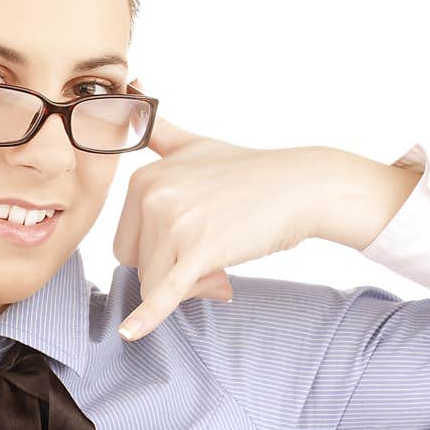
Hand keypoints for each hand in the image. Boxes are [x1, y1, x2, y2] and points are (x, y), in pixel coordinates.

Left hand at [113, 115, 337, 340]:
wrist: (302, 186)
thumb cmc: (249, 171)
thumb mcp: (194, 144)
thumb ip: (158, 128)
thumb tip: (135, 94)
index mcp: (143, 178)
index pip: (127, 241)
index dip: (160, 251)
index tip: (197, 239)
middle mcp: (151, 196)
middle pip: (137, 264)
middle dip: (171, 271)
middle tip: (214, 257)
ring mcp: (174, 223)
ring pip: (156, 284)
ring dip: (192, 286)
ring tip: (225, 265)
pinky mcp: (198, 251)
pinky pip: (164, 293)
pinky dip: (147, 318)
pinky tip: (130, 334)